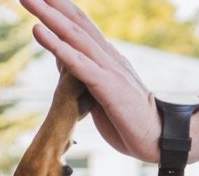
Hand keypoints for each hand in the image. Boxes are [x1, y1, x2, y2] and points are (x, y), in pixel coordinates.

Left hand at [19, 0, 161, 161]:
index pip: (82, 26)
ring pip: (74, 36)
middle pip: (76, 23)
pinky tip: (37, 31)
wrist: (161, 138)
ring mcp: (109, 69)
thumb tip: (63, 58)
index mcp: (108, 59)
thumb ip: (83, 74)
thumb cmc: (131, 122)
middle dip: (51, 4)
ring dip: (49, 16)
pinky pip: (78, 62)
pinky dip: (56, 45)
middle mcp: (109, 57)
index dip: (61, 9)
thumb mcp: (101, 94)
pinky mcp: (108, 86)